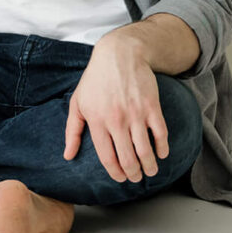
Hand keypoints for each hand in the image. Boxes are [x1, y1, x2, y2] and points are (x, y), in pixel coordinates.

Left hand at [63, 33, 168, 182]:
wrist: (119, 54)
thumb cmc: (96, 80)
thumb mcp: (77, 103)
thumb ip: (72, 131)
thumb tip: (68, 156)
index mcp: (97, 121)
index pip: (107, 158)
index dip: (115, 173)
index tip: (120, 178)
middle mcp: (116, 120)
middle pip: (128, 158)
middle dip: (134, 174)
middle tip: (136, 178)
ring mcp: (135, 114)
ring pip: (146, 150)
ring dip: (150, 166)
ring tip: (151, 171)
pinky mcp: (151, 106)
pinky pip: (161, 134)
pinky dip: (163, 148)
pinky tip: (161, 153)